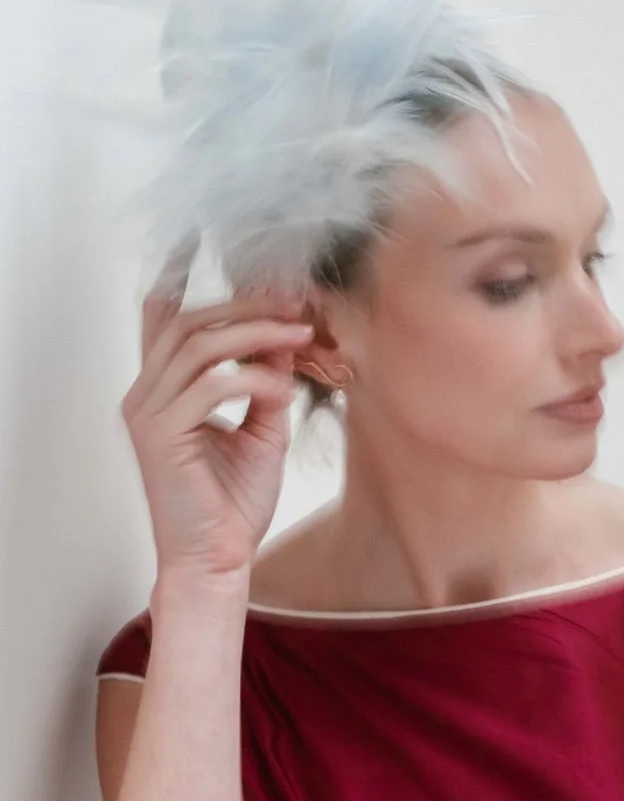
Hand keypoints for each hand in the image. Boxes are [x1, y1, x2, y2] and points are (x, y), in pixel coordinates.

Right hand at [121, 236, 313, 586]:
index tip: (202, 238)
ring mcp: (148, 414)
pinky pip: (208, 385)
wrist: (219, 562)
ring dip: (254, 333)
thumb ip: (266, 383)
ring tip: (300, 335)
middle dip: (245, 305)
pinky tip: (281, 388)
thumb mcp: (262, 432)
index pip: (163, 319)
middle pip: (188, 322)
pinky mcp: (162, 435)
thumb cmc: (233, 507)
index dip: (180, 275)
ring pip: (197, 346)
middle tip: (295, 303)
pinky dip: (250, 378)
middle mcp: (146, 395)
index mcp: (162, 392)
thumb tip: (285, 336)